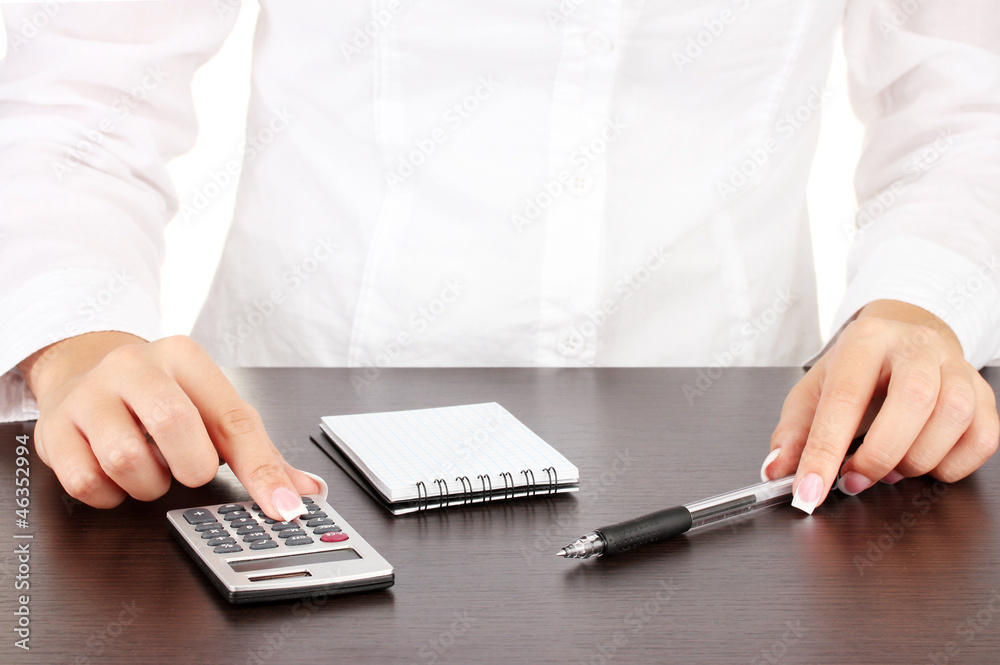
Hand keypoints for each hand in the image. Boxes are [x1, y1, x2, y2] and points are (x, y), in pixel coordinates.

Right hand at [19, 332, 319, 520]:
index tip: (284, 508)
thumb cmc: (164, 395)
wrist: (84, 369)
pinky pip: (87, 482)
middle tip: (188, 470)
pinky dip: (111, 495)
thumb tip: (304, 492)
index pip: (234, 419)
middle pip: (175, 426)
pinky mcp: (54, 430)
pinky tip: (117, 476)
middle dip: (191, 468)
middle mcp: (135, 366)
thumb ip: (258, 452)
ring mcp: (89, 395)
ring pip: (126, 459)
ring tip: (151, 469)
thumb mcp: (213, 409)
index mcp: (185, 357)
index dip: (263, 471)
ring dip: (149, 484)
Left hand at [762, 300, 998, 512]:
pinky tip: (924, 463)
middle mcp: (916, 347)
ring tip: (888, 469)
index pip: (845, 398)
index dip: (824, 452)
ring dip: (916, 460)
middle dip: (880, 455)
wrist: (903, 342)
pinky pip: (983, 438)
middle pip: (914, 400)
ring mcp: (957, 368)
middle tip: (854, 480)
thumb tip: (776, 470)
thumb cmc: (857, 370)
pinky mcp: (983, 395)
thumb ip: (792, 432)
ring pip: (953, 418)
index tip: (808, 491)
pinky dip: (951, 466)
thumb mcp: (813, 391)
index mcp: (866, 341)